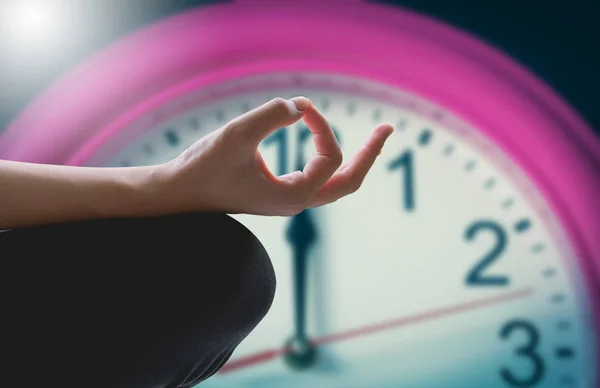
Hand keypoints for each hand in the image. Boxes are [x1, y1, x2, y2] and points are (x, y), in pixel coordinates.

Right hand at [158, 97, 393, 215]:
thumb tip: (301, 105)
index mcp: (293, 196)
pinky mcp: (278, 192)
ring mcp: (288, 199)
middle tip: (387, 129)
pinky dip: (328, 159)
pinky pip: (316, 178)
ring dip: (354, 160)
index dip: (322, 126)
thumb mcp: (237, 135)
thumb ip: (272, 116)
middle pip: (348, 183)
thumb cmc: (203, 167)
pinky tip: (326, 142)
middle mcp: (296, 202)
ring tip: (375, 138)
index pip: (329, 157)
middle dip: (368, 155)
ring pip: (335, 184)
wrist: (178, 192)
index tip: (302, 106)